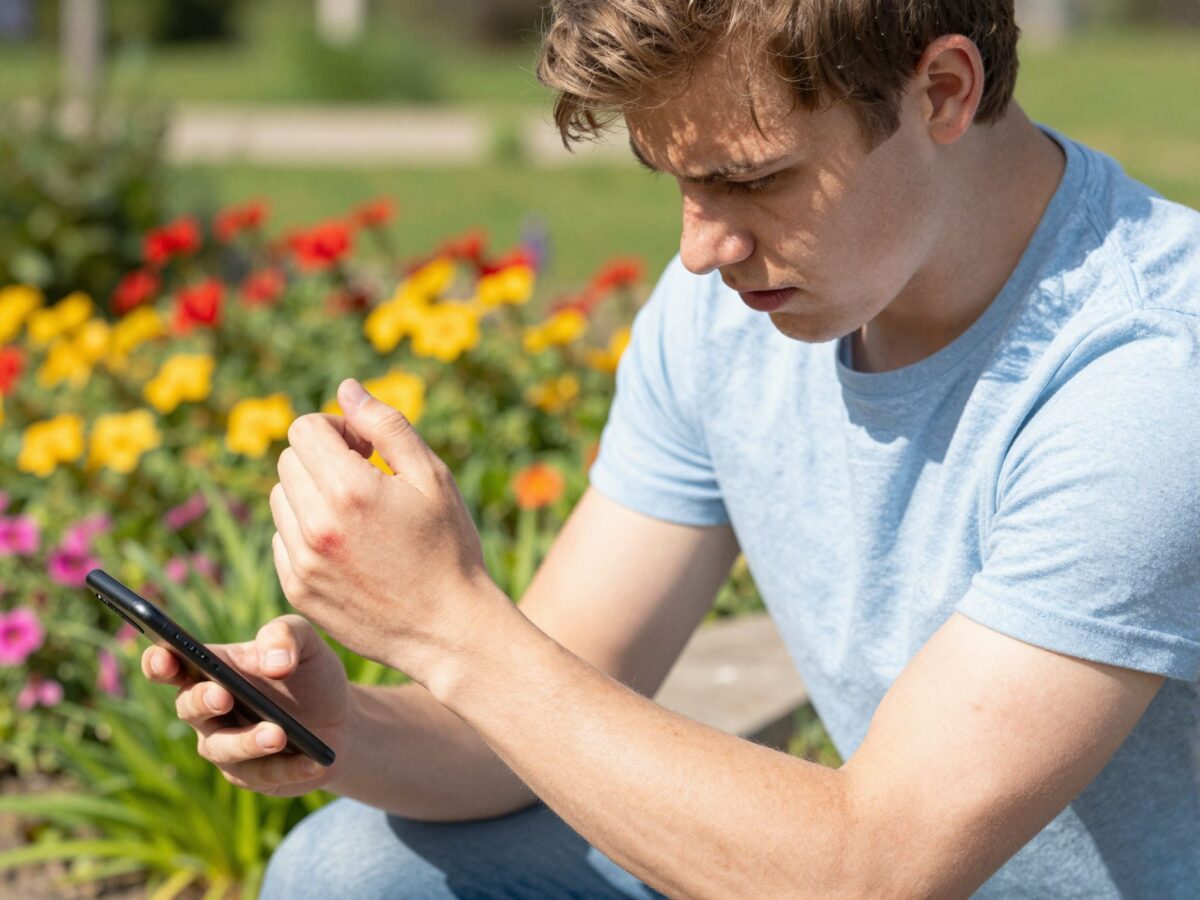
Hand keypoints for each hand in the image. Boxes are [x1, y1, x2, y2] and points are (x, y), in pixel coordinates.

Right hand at [141, 614, 351, 795]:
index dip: (159, 662)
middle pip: (189, 707)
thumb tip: (274, 663)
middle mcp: (210, 709)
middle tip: (224, 696)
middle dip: (202, 701)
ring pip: (222, 748)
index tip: (164, 658)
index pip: (171, 663)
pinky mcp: (250, 775)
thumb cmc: (310, 674)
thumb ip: (286, 635)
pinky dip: (289, 768)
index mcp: (214, 668)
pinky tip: (313, 762)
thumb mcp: (306, 642)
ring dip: (247, 741)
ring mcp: (226, 744)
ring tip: (278, 735)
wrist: (340, 719)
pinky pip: (263, 774)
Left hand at [269, 378, 503, 682]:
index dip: (337, 429)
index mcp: (351, 489)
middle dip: (323, 459)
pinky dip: (306, 532)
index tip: (367, 450)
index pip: (306, 428)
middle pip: (289, 459)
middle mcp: (316, 524)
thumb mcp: (432, 477)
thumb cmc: (449, 547)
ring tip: (357, 516)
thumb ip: (387, 425)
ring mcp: (301, 561)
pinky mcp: (296, 589)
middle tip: (367, 480)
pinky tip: (348, 547)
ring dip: (311, 494)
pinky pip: (281, 538)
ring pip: (281, 498)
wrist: (449, 630)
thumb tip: (346, 389)